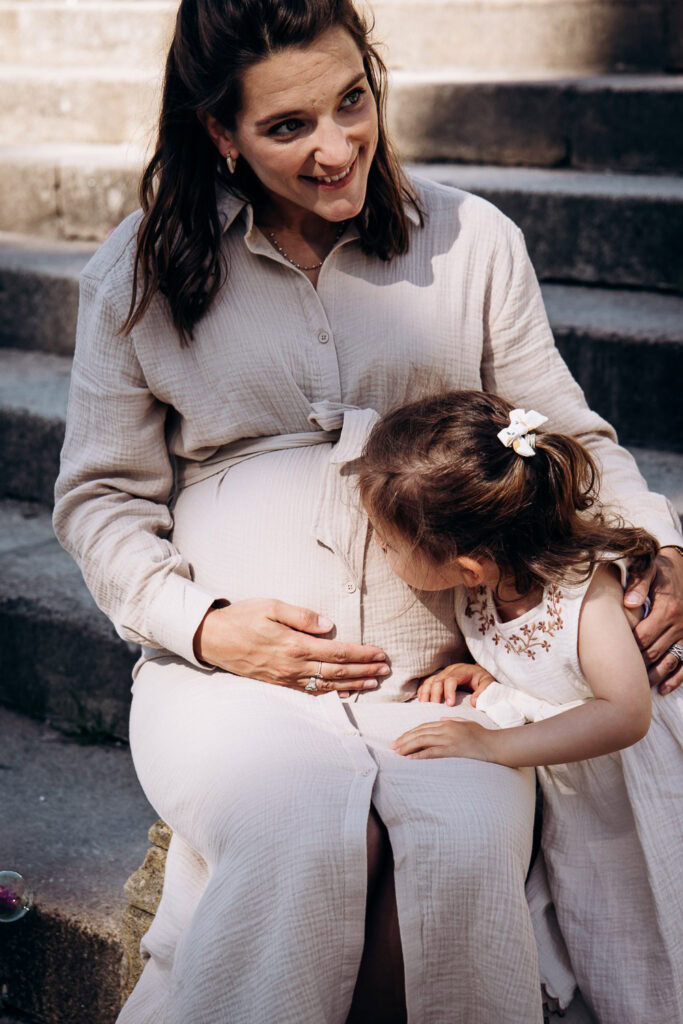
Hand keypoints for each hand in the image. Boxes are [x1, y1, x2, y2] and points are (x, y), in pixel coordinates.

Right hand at [193, 598, 389, 693]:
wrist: (212, 638)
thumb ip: (302, 616)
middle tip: (386, 669)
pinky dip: (330, 693)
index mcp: (294, 645)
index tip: (380, 653)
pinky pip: (310, 692)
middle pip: (337, 672)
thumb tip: (330, 625)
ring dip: (353, 684)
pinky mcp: (278, 683)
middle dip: (365, 670)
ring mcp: (285, 678)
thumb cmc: (242, 617)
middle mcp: (292, 666)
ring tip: (373, 682)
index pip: (337, 652)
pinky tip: (343, 692)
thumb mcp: (271, 606)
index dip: (362, 654)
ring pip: (327, 685)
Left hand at [391, 718, 494, 760]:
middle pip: (420, 733)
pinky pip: (432, 752)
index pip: (424, 726)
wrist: (493, 744)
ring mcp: (448, 739)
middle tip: (393, 746)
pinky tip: (411, 758)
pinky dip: (420, 755)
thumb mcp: (466, 722)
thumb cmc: (481, 735)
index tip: (401, 738)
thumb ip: (453, 720)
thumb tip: (441, 718)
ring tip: (397, 752)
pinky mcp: (452, 750)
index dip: (410, 732)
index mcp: (447, 723)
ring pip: (422, 741)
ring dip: (408, 746)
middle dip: (404, 739)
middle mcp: (445, 729)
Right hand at [416, 662, 494, 705]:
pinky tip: (422, 700)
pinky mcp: (438, 679)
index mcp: (462, 671)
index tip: (450, 704)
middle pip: (438, 680)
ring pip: (430, 681)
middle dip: (435, 693)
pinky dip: (423, 691)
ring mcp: (443, 674)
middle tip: (435, 707)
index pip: (451, 679)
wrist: (479, 673)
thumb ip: (484, 691)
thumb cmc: (482, 680)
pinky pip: (426, 683)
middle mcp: (450, 671)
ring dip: (426, 692)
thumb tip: (473, 702)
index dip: (449, 691)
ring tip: (424, 704)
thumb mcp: (489, 683)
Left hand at [624, 547, 682, 694]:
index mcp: (666, 610)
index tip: (613, 655)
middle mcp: (679, 625)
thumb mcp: (649, 570)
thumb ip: (638, 584)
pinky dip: (676, 679)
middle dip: (636, 665)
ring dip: (654, 676)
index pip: (642, 636)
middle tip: (619, 676)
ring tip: (637, 688)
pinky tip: (663, 689)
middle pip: (653, 652)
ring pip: (669, 662)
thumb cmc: (661, 570)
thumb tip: (627, 603)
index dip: (627, 647)